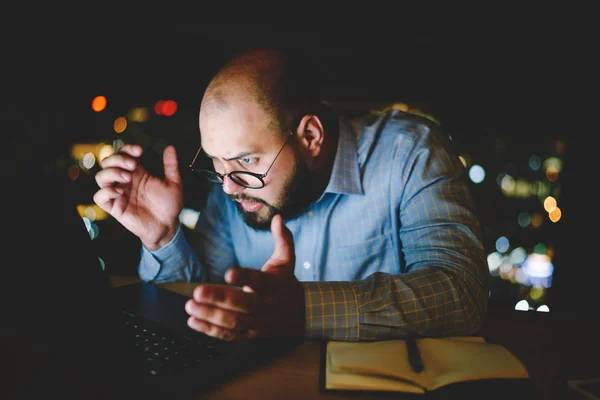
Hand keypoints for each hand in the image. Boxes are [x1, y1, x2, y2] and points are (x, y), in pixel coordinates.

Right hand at [93, 144, 183, 249]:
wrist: (168, 226)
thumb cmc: (169, 206)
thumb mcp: (174, 183)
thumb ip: (171, 165)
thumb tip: (170, 147)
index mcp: (137, 173)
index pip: (123, 154)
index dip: (127, 149)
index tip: (140, 151)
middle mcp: (125, 181)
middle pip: (108, 162)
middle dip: (118, 159)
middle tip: (133, 164)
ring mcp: (118, 194)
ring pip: (100, 177)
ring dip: (111, 173)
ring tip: (127, 177)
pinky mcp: (115, 208)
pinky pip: (99, 197)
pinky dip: (105, 192)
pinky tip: (119, 192)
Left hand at [185, 215, 304, 340]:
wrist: (300, 315)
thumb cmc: (285, 283)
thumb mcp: (287, 260)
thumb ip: (282, 239)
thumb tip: (278, 217)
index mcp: (273, 285)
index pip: (259, 280)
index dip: (244, 277)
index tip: (228, 273)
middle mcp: (266, 305)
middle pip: (243, 304)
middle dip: (219, 299)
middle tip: (197, 292)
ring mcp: (258, 322)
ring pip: (235, 322)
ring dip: (211, 315)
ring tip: (190, 306)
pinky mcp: (250, 335)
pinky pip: (230, 335)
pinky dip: (211, 330)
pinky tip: (193, 321)